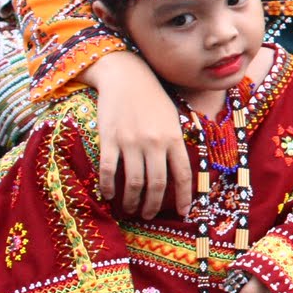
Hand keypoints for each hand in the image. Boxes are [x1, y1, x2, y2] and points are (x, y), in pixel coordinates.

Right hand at [85, 51, 189, 218]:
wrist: (127, 77)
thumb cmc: (153, 99)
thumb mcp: (173, 119)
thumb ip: (176, 143)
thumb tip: (179, 171)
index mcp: (174, 138)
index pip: (183, 175)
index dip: (184, 197)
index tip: (183, 213)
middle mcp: (154, 143)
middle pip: (157, 184)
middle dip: (154, 205)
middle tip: (149, 216)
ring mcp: (131, 142)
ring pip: (134, 182)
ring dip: (132, 201)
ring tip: (131, 209)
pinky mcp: (109, 139)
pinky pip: (109, 170)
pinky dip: (109, 187)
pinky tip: (108, 195)